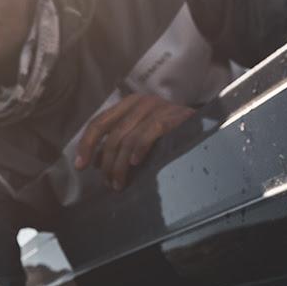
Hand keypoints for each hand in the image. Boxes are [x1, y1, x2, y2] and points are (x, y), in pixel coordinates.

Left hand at [74, 93, 195, 189]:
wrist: (206, 127)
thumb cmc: (168, 135)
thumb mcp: (139, 135)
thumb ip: (118, 142)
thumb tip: (95, 161)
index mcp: (128, 104)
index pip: (99, 123)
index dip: (86, 145)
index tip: (80, 166)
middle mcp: (141, 102)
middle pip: (112, 135)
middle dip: (107, 163)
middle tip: (108, 183)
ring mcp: (158, 107)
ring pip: (128, 139)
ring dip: (121, 166)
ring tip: (119, 183)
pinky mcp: (174, 116)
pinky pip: (149, 134)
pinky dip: (139, 150)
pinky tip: (136, 164)